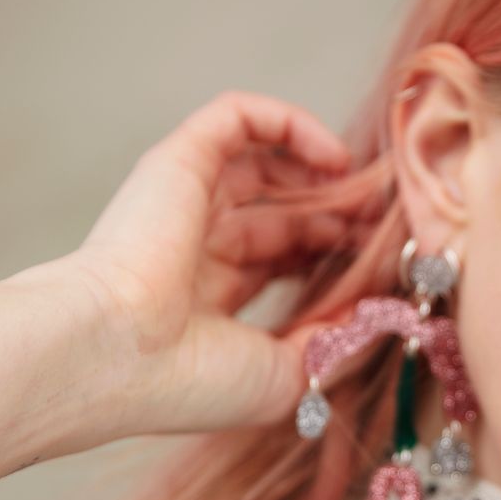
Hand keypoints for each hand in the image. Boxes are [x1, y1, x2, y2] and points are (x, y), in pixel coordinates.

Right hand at [61, 90, 355, 437]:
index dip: (335, 255)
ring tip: (366, 194)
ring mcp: (186, 200)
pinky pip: (237, 117)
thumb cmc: (187, 382)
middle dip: (338, 217)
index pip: (284, 260)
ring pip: (265, 162)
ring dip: (322, 172)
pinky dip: (289, 123)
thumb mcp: (284, 376)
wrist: (115, 355)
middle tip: (385, 226)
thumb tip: (378, 315)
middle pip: (282, 213)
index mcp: (210, 298)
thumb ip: (334, 343)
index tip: (383, 263)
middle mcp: (197, 245)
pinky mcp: (179, 160)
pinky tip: (334, 157)